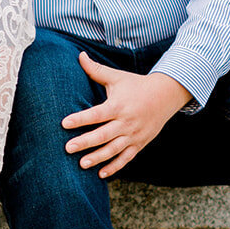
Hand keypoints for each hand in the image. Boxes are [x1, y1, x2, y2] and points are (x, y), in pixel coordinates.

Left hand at [63, 55, 192, 177]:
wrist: (165, 96)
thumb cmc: (136, 85)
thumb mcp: (117, 77)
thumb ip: (96, 69)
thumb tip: (79, 55)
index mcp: (118, 105)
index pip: (96, 114)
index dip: (81, 119)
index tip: (64, 123)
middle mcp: (126, 122)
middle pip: (103, 135)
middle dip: (85, 142)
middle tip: (68, 148)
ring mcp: (133, 135)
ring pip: (114, 149)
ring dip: (98, 158)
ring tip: (81, 164)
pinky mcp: (139, 143)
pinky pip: (126, 158)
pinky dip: (114, 166)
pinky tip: (101, 174)